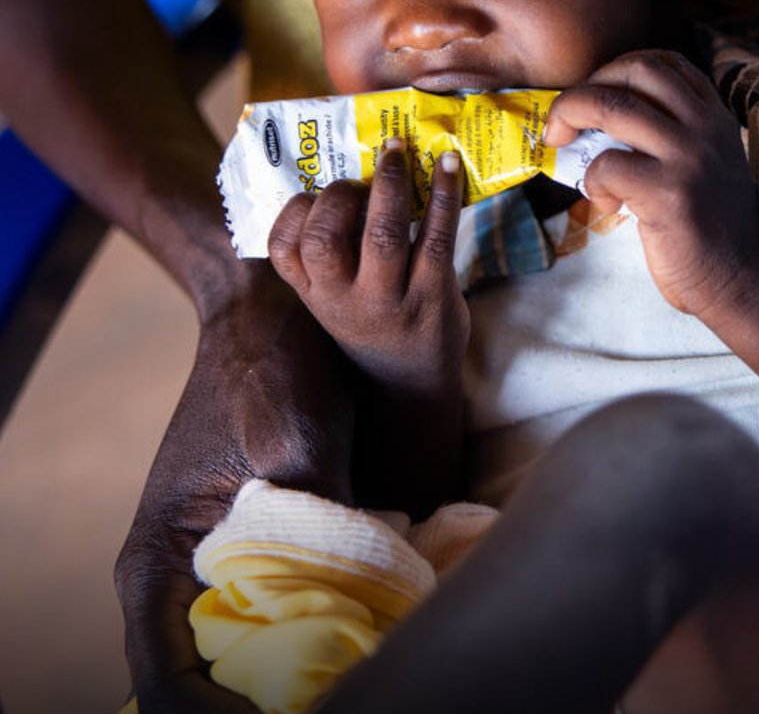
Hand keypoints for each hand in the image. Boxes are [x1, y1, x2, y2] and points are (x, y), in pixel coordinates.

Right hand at [115, 265, 353, 712]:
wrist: (271, 311)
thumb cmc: (270, 366)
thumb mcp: (295, 439)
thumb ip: (320, 525)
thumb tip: (373, 600)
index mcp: (159, 563)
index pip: (168, 689)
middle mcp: (178, 578)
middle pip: (207, 687)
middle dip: (269, 701)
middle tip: (341, 690)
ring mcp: (215, 564)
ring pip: (244, 655)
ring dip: (295, 669)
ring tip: (358, 663)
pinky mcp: (256, 544)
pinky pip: (275, 611)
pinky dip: (314, 627)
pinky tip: (368, 622)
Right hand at [268, 143, 468, 397]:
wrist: (412, 387)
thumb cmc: (371, 325)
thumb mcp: (334, 301)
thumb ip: (331, 255)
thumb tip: (349, 173)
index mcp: (314, 295)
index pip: (282, 249)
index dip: (294, 212)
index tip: (316, 194)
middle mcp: (344, 300)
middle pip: (325, 238)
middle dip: (339, 194)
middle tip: (357, 179)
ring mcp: (390, 300)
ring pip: (383, 233)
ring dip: (390, 182)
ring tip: (397, 150)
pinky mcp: (433, 296)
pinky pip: (437, 236)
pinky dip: (443, 194)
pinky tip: (447, 165)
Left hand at [544, 50, 758, 323]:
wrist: (744, 278)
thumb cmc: (709, 224)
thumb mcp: (700, 163)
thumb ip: (662, 135)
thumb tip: (588, 122)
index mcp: (712, 114)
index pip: (661, 61)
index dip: (615, 70)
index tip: (594, 97)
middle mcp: (704, 125)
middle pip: (632, 71)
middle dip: (584, 88)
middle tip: (563, 121)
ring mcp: (688, 156)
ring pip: (610, 105)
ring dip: (569, 119)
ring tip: (561, 145)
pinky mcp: (669, 193)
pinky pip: (607, 165)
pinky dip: (591, 181)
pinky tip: (605, 204)